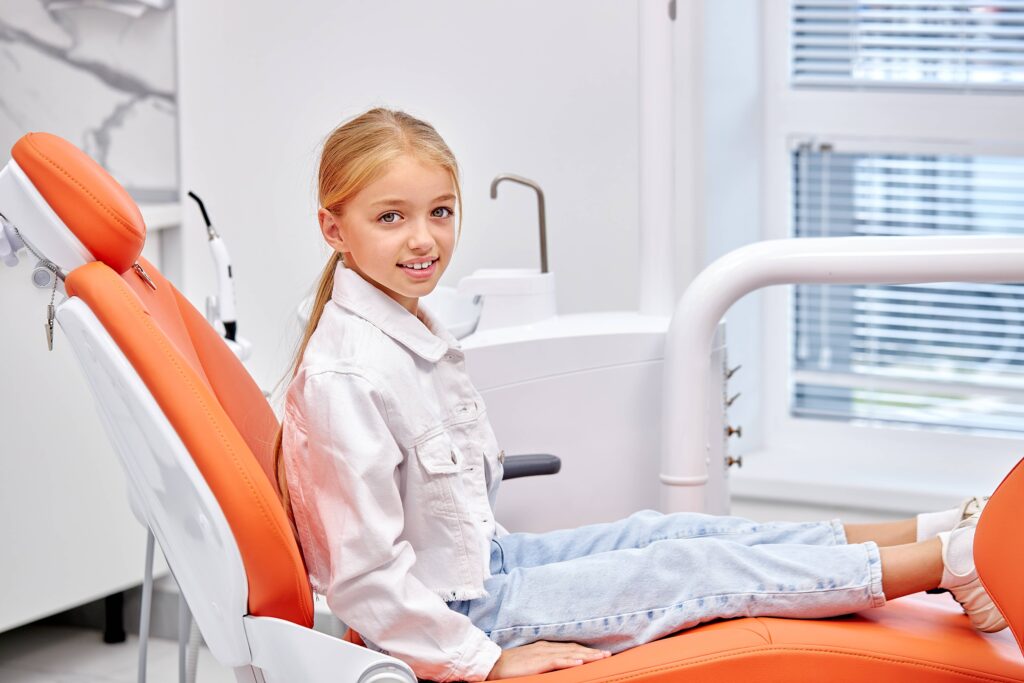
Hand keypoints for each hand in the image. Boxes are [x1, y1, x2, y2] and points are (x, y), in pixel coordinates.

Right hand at [486, 641, 610, 679]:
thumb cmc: (511, 665)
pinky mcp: (538, 662)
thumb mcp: (532, 661)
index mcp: (545, 647)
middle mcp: (547, 647)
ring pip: (570, 654)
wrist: (493, 664)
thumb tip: (560, 666)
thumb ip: (545, 662)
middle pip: (574, 649)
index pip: (571, 648)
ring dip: (587, 656)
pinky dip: (570, 662)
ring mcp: (543, 653)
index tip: (600, 653)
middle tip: (608, 655)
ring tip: (601, 658)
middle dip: (592, 652)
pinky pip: (557, 661)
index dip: (586, 650)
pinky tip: (581, 663)